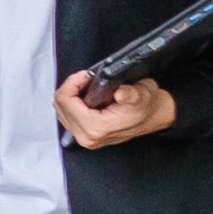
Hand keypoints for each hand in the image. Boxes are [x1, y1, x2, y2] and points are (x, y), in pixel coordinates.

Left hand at [57, 71, 179, 148]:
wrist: (152, 117)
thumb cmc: (146, 106)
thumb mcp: (141, 94)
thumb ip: (130, 94)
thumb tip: (119, 94)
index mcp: (96, 128)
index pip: (65, 101)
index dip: (72, 83)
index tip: (86, 75)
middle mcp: (87, 137)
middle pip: (60, 106)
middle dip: (70, 88)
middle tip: (86, 79)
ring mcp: (85, 138)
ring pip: (61, 111)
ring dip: (70, 95)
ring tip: (86, 86)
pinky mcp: (85, 135)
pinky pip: (67, 116)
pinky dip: (72, 103)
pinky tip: (85, 96)